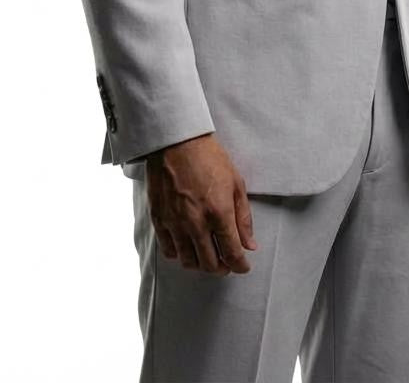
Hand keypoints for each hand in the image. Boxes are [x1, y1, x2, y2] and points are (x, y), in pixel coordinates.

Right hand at [145, 133, 257, 274]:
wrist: (177, 141)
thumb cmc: (209, 157)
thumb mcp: (236, 183)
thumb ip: (243, 218)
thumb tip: (249, 245)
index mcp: (219, 213)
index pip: (232, 253)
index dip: (240, 265)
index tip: (243, 266)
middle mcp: (196, 223)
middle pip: (210, 264)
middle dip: (222, 268)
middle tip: (227, 263)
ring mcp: (175, 223)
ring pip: (188, 262)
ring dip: (201, 264)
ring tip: (208, 256)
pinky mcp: (159, 219)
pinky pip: (169, 250)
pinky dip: (180, 255)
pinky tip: (187, 247)